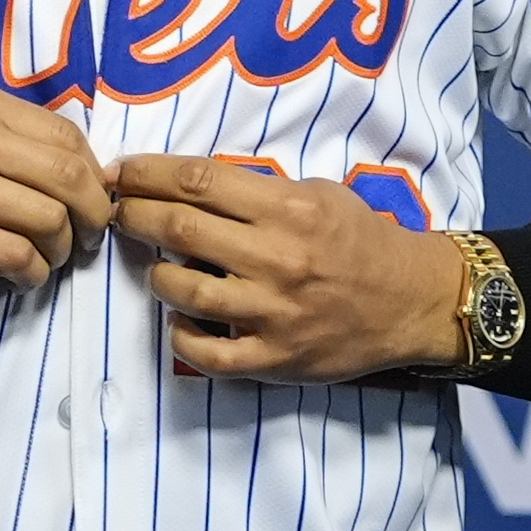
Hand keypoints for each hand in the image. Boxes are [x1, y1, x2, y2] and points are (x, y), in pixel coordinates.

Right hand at [0, 87, 113, 288]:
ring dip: (63, 249)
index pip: (66, 136)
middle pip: (70, 177)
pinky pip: (17, 256)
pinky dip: (33, 273)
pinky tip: (22, 278)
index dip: (92, 174)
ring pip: (50, 220)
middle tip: (88, 237)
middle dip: (93, 215)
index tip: (88, 199)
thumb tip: (60, 164)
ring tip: (50, 259)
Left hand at [110, 160, 459, 381]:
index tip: (121, 172)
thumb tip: (188, 186)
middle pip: (178, 229)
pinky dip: (181, 335)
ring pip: (182, 289)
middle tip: (118, 212)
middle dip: (135, 215)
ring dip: (156, 274)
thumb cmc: (361, 241)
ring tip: (155, 266)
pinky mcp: (274, 358)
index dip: (148, 174)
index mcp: (288, 209)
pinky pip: (206, 352)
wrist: (411, 301)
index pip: (197, 182)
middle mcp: (277, 259)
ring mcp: (273, 313)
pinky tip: (182, 321)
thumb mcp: (319, 194)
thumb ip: (259, 191)